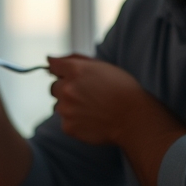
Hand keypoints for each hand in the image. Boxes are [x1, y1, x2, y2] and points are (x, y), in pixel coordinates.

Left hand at [48, 54, 185, 185]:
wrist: (135, 119)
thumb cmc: (122, 89)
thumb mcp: (103, 66)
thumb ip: (74, 60)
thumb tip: (50, 59)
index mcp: (75, 70)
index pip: (53, 66)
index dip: (61, 72)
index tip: (69, 77)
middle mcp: (67, 88)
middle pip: (53, 87)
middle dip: (66, 90)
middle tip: (87, 96)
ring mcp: (66, 109)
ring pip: (59, 105)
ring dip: (70, 106)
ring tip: (93, 109)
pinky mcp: (68, 127)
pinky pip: (65, 122)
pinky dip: (75, 121)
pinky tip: (92, 120)